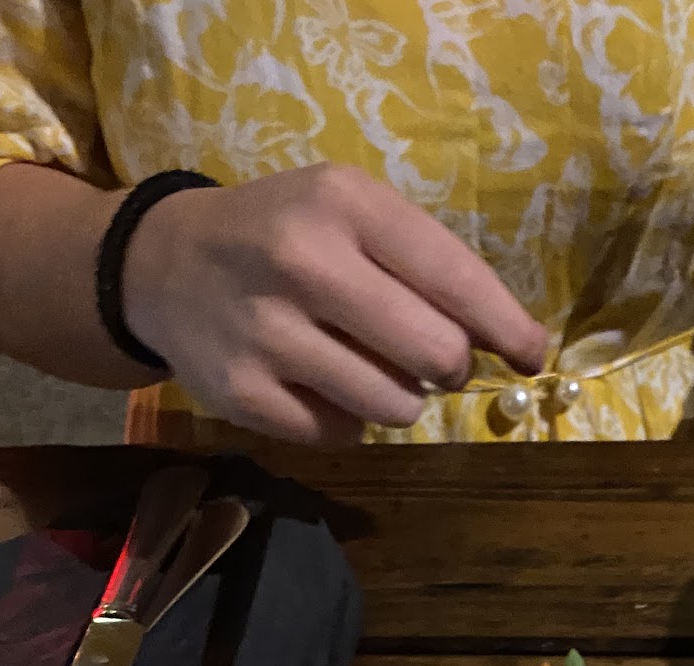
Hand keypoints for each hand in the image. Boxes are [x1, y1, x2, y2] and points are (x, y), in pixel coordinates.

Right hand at [121, 164, 547, 442]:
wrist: (163, 265)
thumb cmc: (283, 235)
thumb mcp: (349, 214)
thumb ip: (428, 267)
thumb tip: (513, 344)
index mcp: (342, 203)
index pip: (456, 280)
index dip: (507, 328)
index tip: (530, 355)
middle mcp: (302, 261)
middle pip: (437, 354)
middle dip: (449, 366)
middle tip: (429, 358)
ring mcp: (267, 331)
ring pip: (396, 406)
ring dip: (400, 398)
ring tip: (363, 364)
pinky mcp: (243, 394)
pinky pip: (342, 435)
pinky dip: (344, 420)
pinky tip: (315, 383)